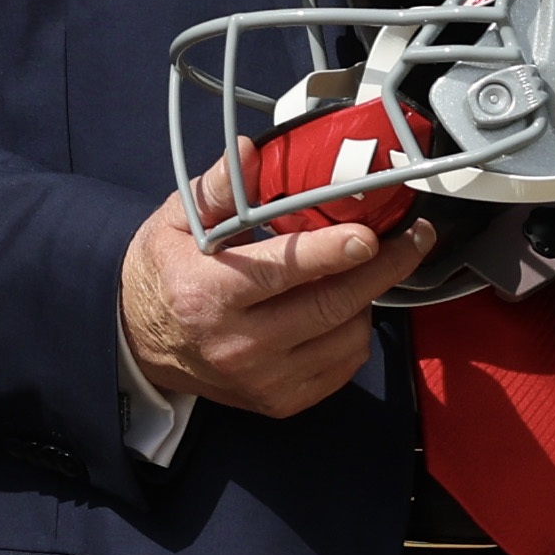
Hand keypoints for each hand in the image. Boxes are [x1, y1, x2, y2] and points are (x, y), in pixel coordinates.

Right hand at [121, 168, 432, 422]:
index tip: (369, 236)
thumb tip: (251, 152)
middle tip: (413, 238)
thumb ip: (218, 189)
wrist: (141, 344)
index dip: (331, 252)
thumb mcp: (177, 222)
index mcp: (208, 293)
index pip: (282, 272)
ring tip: (359, 272)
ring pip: (346, 338)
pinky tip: (341, 309)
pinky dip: (354, 334)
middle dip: (382, 269)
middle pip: (330, 306)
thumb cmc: (165, 274)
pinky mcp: (280, 401)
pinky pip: (343, 367)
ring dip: (365, 300)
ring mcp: (262, 379)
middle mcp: (237, 344)